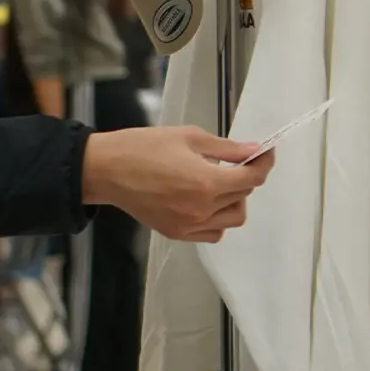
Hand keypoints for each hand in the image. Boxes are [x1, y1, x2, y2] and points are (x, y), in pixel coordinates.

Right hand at [83, 126, 270, 241]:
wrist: (106, 169)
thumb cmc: (143, 147)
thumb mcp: (189, 137)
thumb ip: (227, 148)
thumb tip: (254, 150)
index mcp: (206, 182)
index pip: (252, 178)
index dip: (263, 163)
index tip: (264, 153)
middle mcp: (201, 208)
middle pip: (243, 196)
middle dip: (245, 177)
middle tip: (235, 162)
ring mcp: (189, 224)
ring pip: (232, 218)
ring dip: (234, 200)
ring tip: (218, 182)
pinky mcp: (176, 232)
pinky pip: (213, 232)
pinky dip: (218, 219)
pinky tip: (207, 201)